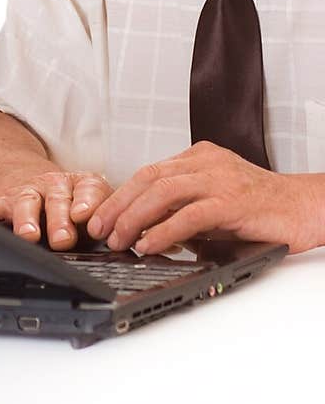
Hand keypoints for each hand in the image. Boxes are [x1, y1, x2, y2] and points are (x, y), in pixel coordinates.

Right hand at [0, 168, 112, 248]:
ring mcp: (30, 193)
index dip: (88, 202)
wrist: (42, 184)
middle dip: (60, 219)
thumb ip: (110, 225)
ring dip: (28, 218)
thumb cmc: (76, 206)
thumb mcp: (97, 211)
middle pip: (58, 199)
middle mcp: (56, 187)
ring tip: (29, 236)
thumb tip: (128, 242)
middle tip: (63, 239)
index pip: (90, 190)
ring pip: (27, 201)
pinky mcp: (5, 202)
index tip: (85, 215)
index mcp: (84, 187)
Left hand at [86, 141, 321, 254]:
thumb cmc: (260, 211)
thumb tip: (145, 233)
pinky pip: (190, 214)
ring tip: (119, 240)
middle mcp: (205, 162)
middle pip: (148, 178)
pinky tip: (149, 245)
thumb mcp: (213, 205)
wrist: (306, 209)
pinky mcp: (232, 201)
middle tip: (99, 230)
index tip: (100, 218)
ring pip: (162, 191)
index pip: (148, 172)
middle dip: (118, 206)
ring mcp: (219, 178)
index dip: (120, 195)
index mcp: (198, 158)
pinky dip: (164, 230)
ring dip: (134, 218)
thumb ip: (182, 212)